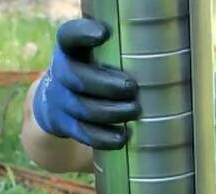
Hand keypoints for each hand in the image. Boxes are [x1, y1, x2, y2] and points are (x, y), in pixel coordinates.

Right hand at [32, 18, 141, 148]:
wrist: (57, 101)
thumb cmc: (91, 70)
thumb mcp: (94, 53)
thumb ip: (115, 49)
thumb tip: (158, 52)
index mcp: (69, 49)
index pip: (69, 36)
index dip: (83, 33)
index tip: (104, 34)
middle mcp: (60, 72)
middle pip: (76, 77)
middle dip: (106, 84)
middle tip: (132, 88)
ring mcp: (59, 100)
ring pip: (82, 109)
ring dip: (110, 112)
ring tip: (135, 111)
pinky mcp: (63, 125)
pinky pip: (83, 133)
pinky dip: (104, 137)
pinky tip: (122, 137)